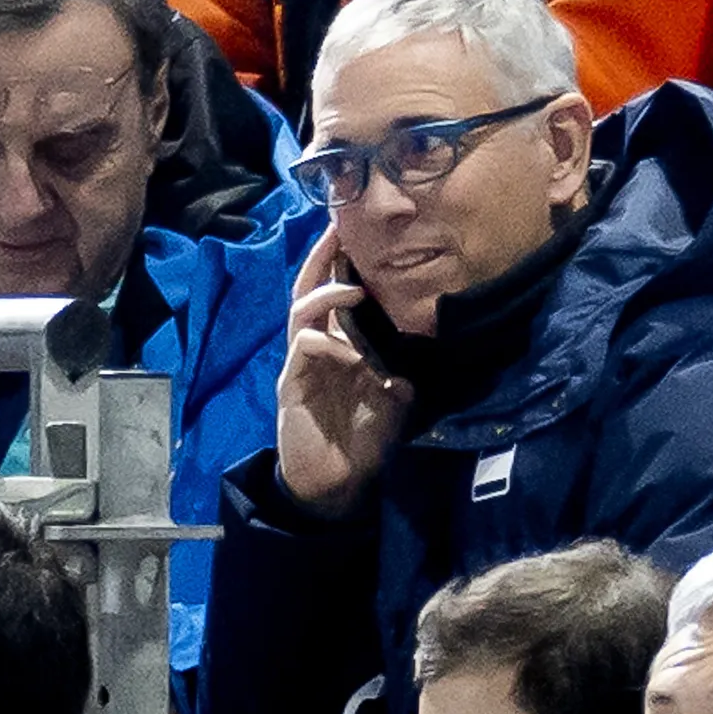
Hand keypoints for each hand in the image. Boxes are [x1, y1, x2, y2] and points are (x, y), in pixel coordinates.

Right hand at [270, 235, 412, 519]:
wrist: (337, 484)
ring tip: (356, 288)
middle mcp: (315, 346)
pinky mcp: (291, 384)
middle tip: (340, 228)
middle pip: (309, 288)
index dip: (342, 263)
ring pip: (301, 312)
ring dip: (328, 294)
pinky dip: (328, 342)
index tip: (360, 232)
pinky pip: (304, 348)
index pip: (335, 292)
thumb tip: (421, 352)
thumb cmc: (364, 440)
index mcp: (338, 345)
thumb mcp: (394, 402)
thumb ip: (402, 373)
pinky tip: (352, 351)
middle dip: (322, 257)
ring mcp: (301, 364)